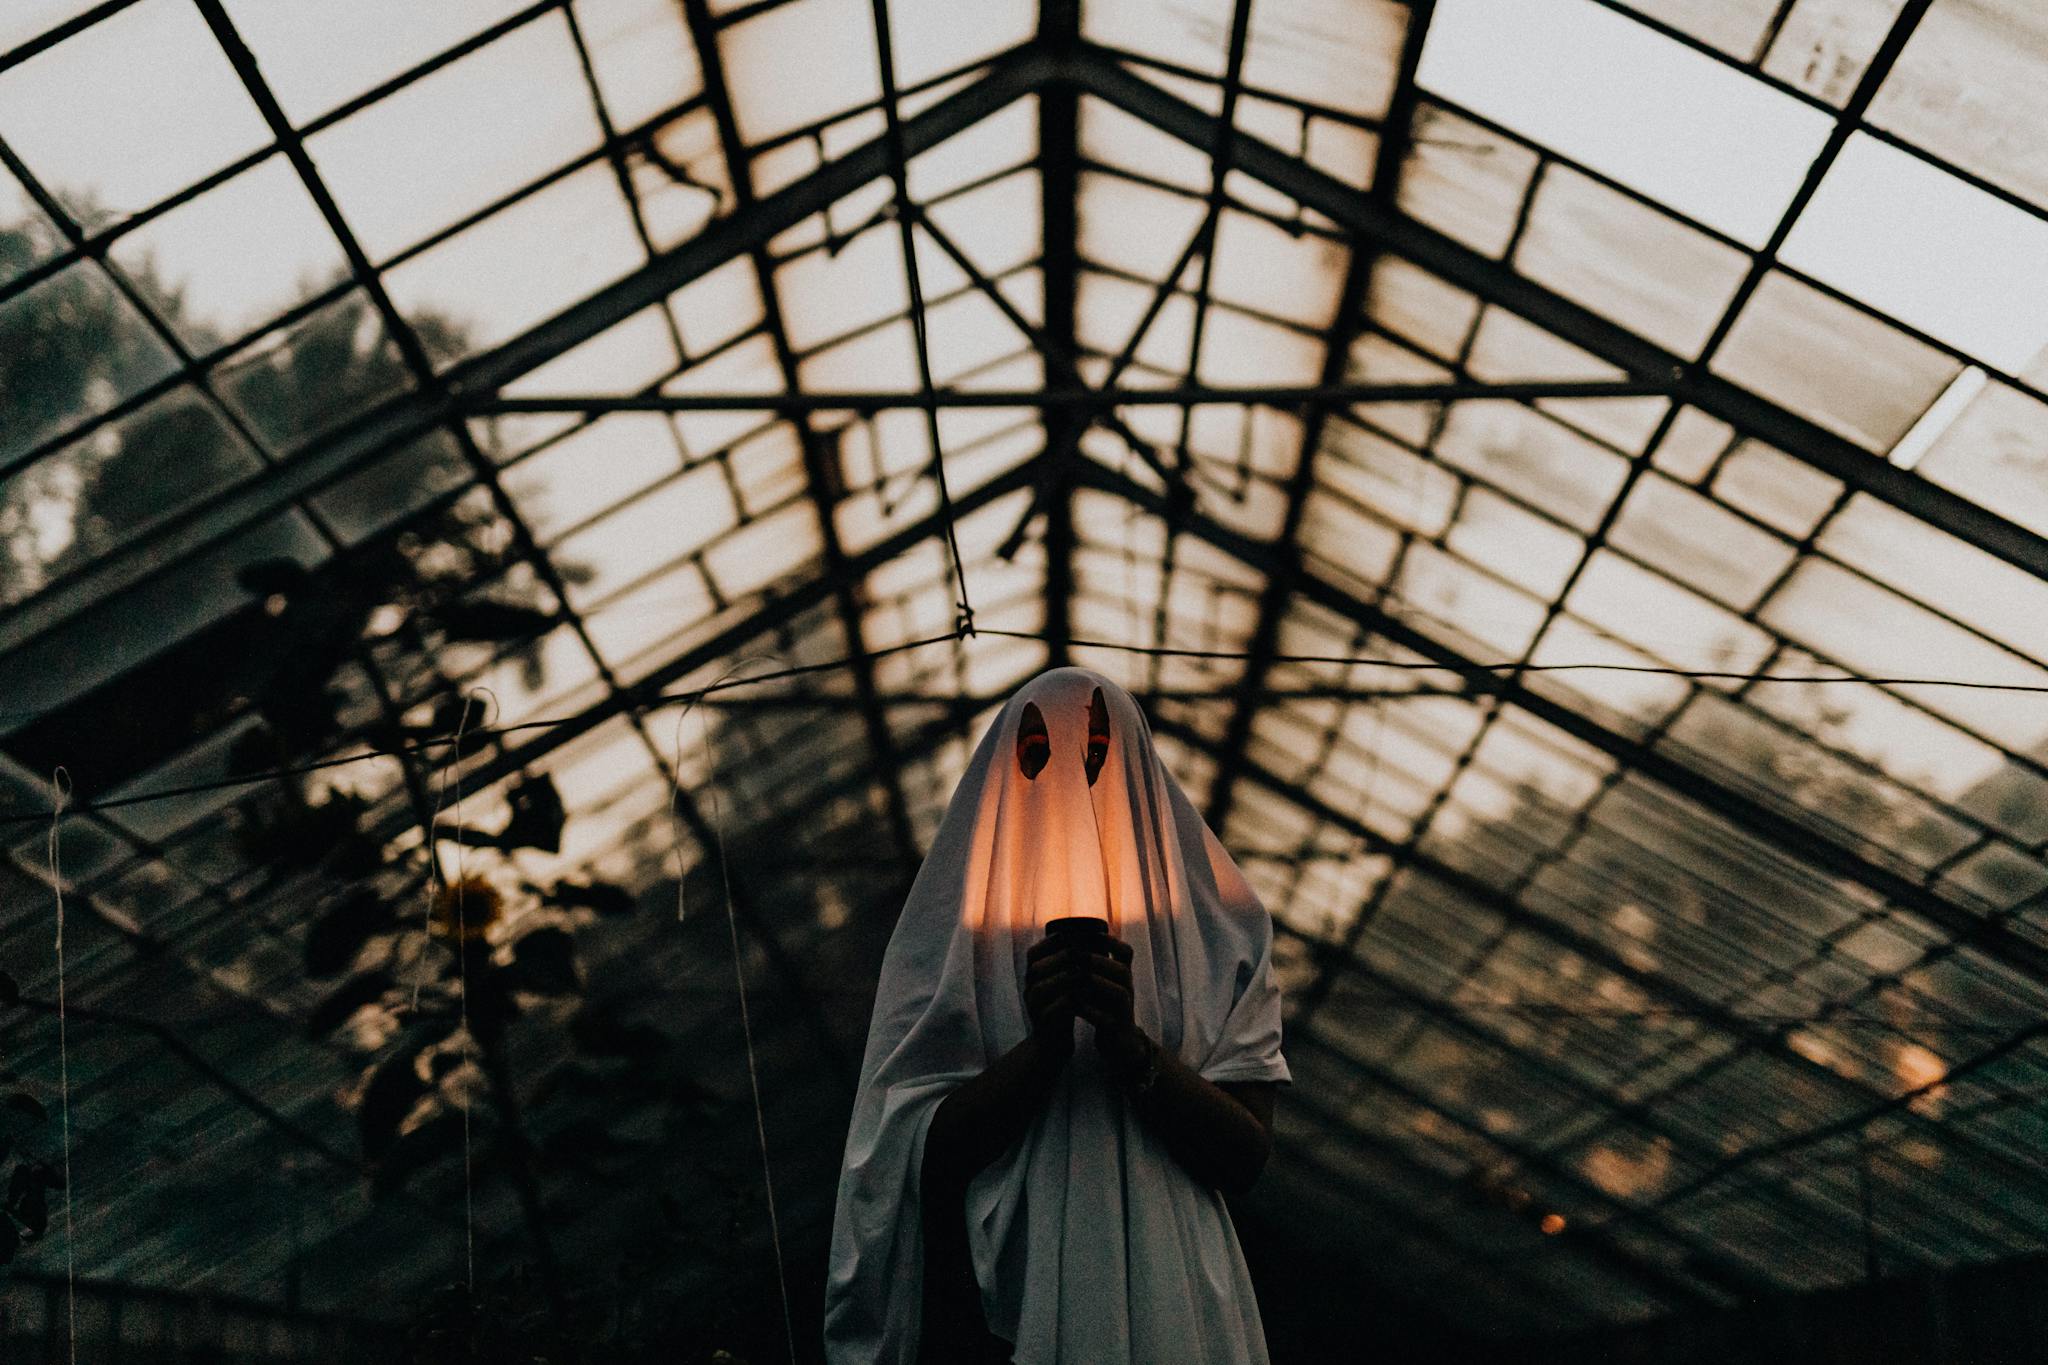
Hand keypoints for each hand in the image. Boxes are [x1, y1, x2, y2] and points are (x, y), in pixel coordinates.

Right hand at [1024, 935, 1082, 1059]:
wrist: (1053, 1045)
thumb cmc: (1063, 1008)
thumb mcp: (1063, 984)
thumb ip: (1068, 964)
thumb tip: (1091, 937)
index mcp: (1032, 977)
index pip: (1034, 953)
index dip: (1050, 942)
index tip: (1072, 935)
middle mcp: (1028, 989)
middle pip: (1037, 967)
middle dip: (1060, 957)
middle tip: (1082, 951)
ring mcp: (1033, 1006)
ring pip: (1042, 986)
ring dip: (1064, 976)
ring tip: (1084, 971)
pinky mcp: (1042, 1023)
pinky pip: (1051, 1008)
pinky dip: (1068, 1000)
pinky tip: (1083, 994)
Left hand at [1076, 938, 1148, 1075]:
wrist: (1118, 1043)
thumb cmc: (1103, 1008)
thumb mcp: (1099, 983)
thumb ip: (1088, 965)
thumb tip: (1062, 939)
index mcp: (1123, 975)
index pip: (1125, 951)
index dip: (1109, 941)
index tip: (1085, 933)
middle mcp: (1129, 989)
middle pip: (1121, 970)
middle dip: (1097, 961)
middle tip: (1073, 955)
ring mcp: (1126, 1009)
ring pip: (1118, 992)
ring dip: (1096, 983)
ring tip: (1074, 978)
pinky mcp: (1119, 1028)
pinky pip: (1108, 1017)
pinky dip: (1090, 1010)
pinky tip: (1073, 1005)